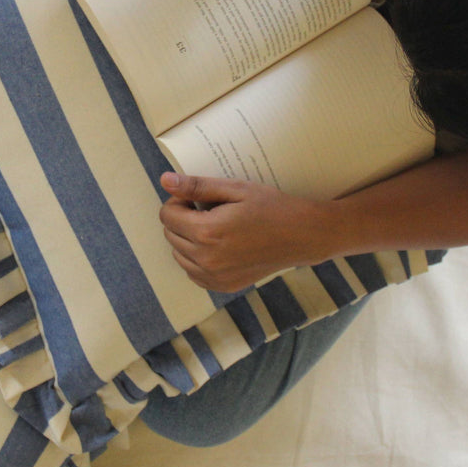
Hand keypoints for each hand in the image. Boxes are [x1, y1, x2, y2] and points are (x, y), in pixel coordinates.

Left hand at [158, 172, 328, 291]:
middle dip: (182, 219)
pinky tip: (219, 246)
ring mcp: (214, 277)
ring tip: (215, 228)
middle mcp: (206, 259)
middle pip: (170, 234)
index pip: (167, 215)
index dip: (178, 201)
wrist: (302, 236)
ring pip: (179, 255)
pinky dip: (198, 259)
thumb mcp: (236, 189)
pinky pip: (193, 272)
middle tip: (209, 210)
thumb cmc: (271, 207)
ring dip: (188, 239)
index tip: (197, 198)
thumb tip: (165, 180)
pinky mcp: (222, 286)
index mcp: (207, 232)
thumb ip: (197, 186)